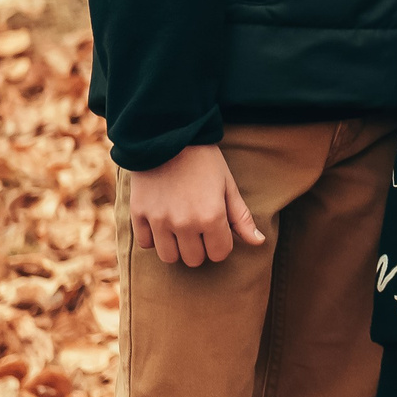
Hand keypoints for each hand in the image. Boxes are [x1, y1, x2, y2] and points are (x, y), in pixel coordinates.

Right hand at [129, 144, 265, 267]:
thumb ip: (241, 218)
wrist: (168, 137)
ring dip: (177, 247)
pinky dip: (154, 238)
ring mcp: (159, 221)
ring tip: (181, 229)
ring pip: (169, 257)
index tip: (218, 230)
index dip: (221, 244)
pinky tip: (162, 223)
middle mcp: (185, 224)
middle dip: (200, 248)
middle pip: (194, 260)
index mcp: (211, 217)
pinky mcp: (138, 215)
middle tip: (200, 229)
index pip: (219, 254)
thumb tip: (258, 242)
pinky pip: (146, 244)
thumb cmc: (204, 161)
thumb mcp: (228, 186)